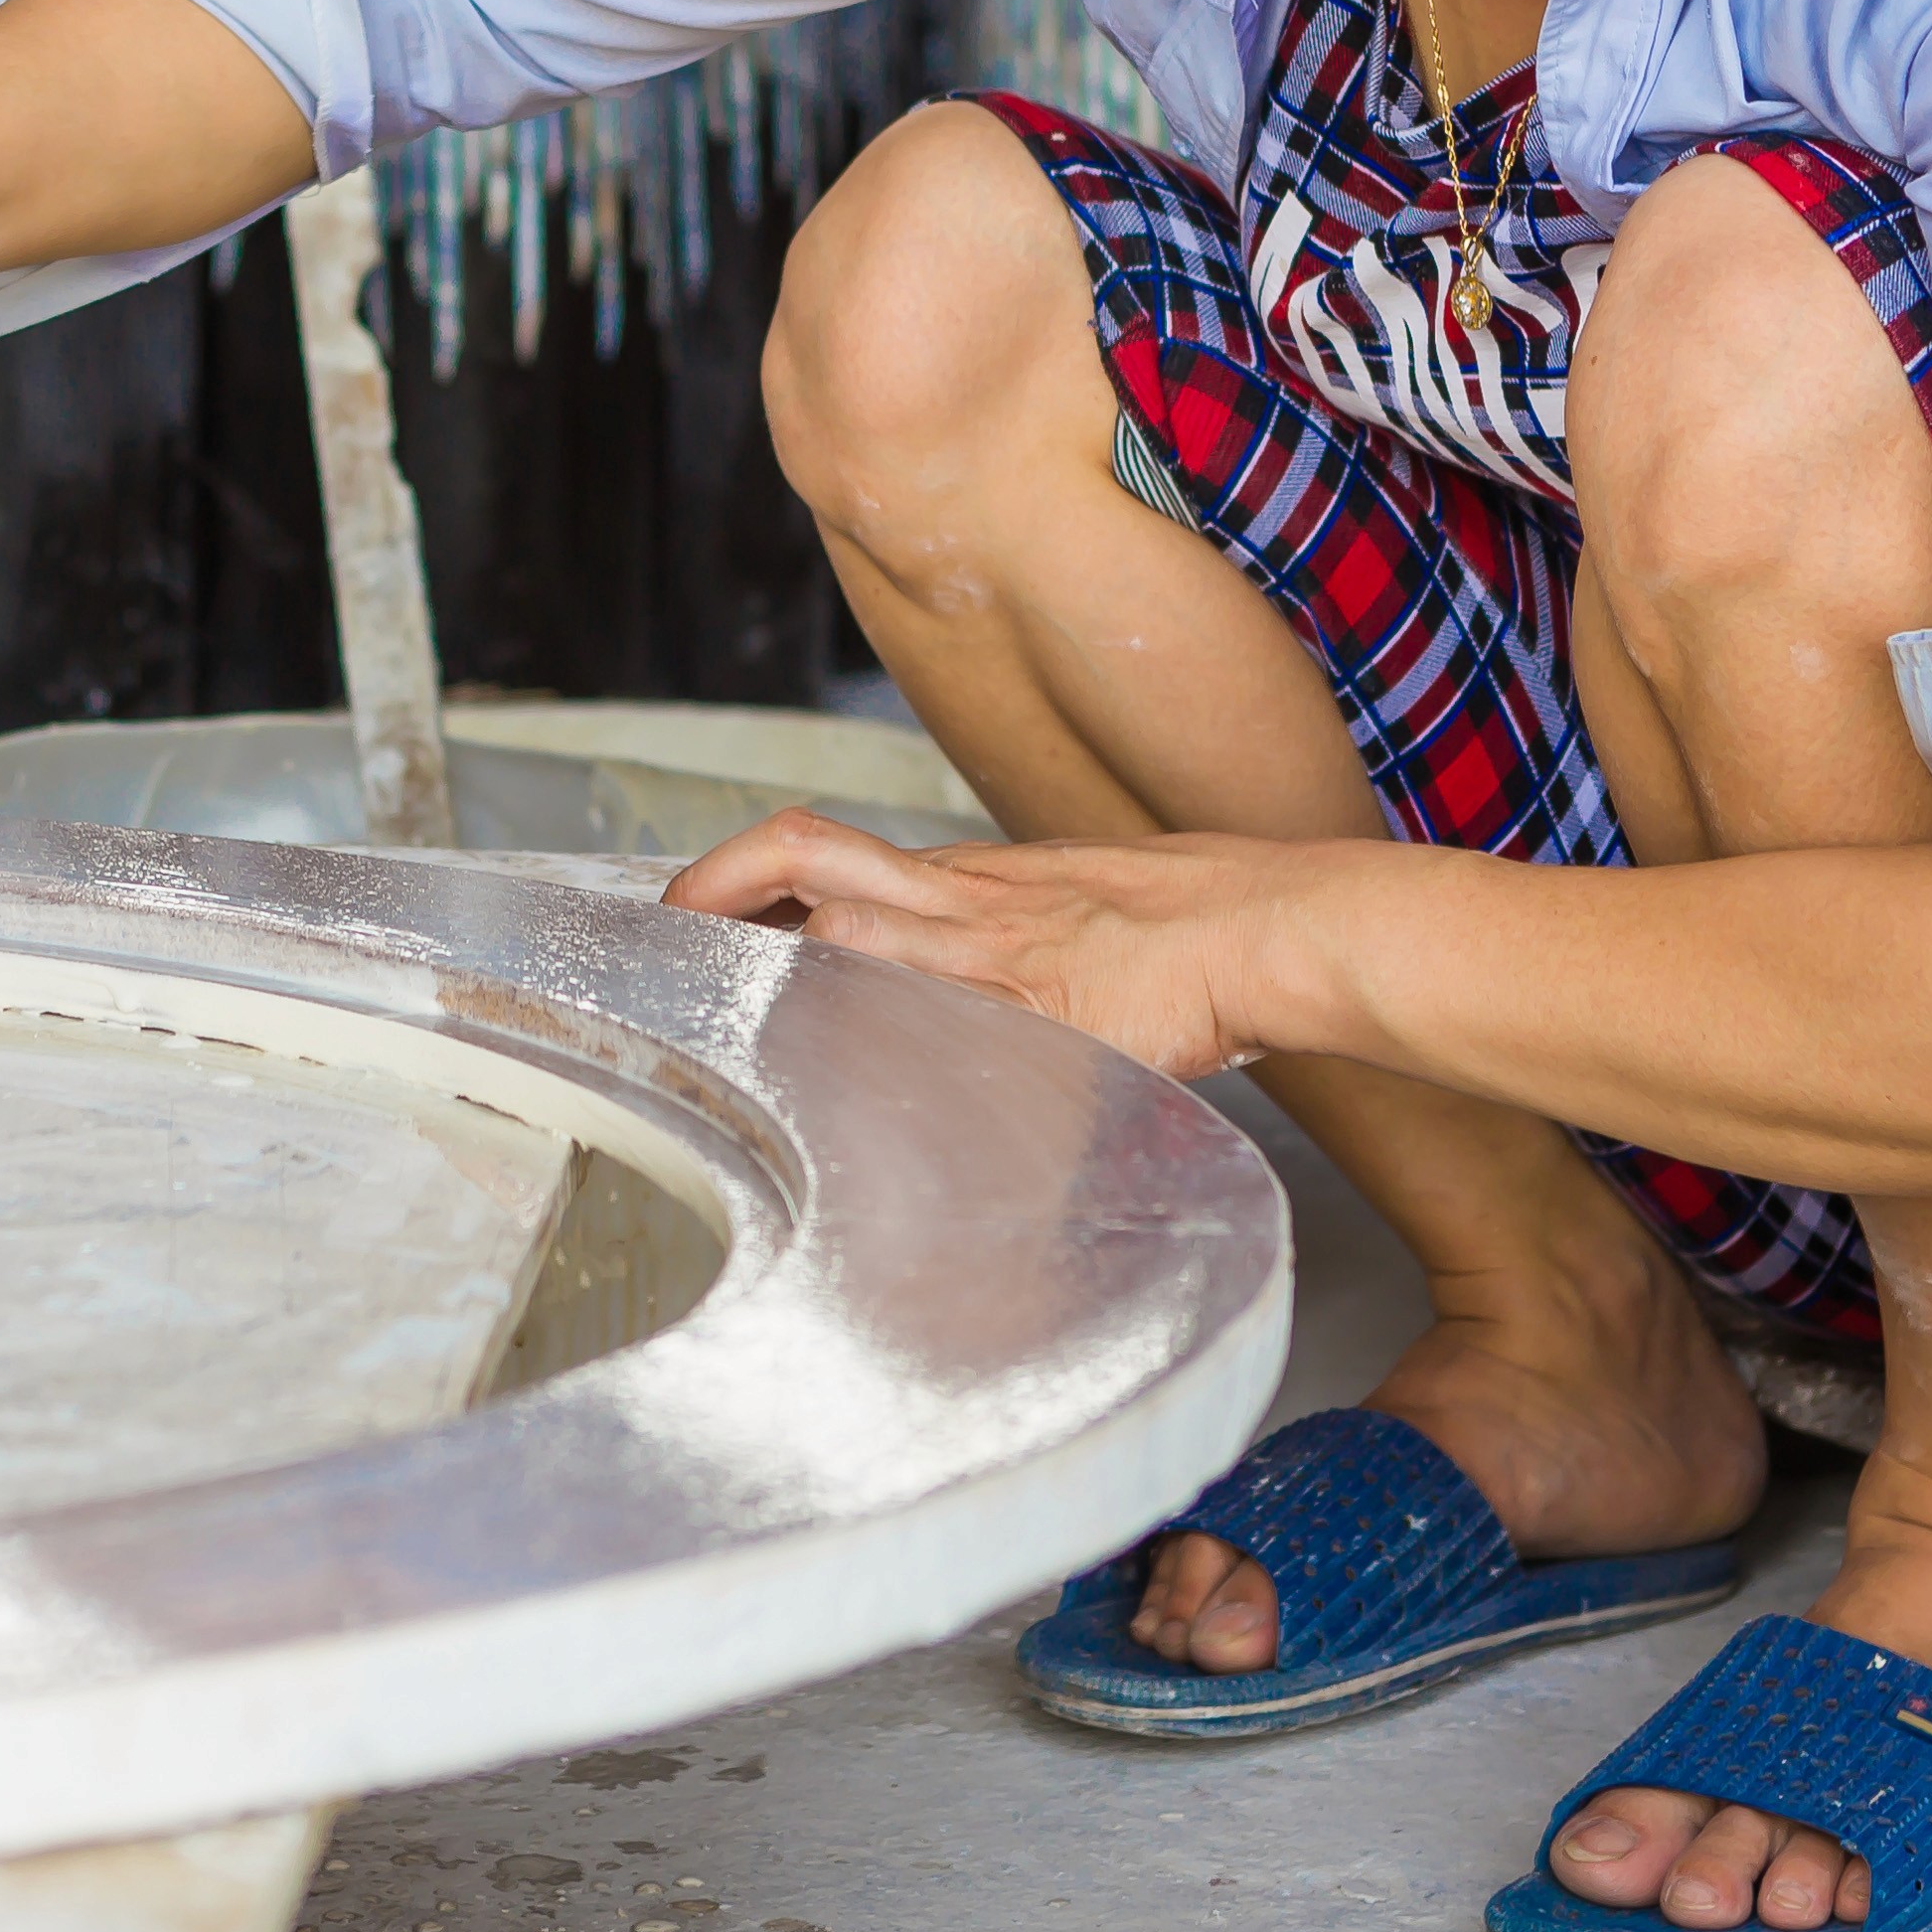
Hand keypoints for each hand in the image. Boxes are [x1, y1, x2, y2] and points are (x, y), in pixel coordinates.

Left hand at [666, 811, 1279, 1083]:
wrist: (1266, 924)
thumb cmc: (1190, 922)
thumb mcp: (1076, 914)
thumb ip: (1009, 954)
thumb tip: (973, 1011)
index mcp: (968, 878)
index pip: (826, 853)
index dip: (744, 873)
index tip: (694, 911)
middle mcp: (961, 897)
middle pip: (805, 855)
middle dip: (715, 886)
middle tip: (666, 932)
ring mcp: (990, 944)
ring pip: (844, 925)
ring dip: (768, 957)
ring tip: (711, 997)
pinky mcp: (1031, 1000)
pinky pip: (925, 1009)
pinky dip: (871, 1034)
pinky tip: (831, 1078)